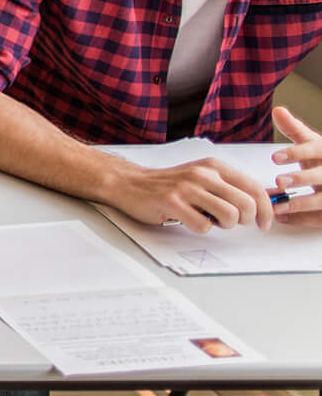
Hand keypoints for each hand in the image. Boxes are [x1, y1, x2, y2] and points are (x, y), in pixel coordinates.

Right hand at [97, 155, 274, 233]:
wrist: (129, 183)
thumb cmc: (169, 185)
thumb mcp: (202, 177)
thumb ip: (228, 187)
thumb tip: (261, 204)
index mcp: (214, 166)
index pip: (254, 188)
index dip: (266, 209)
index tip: (264, 223)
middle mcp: (203, 174)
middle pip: (246, 204)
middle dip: (245, 220)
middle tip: (232, 223)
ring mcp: (187, 187)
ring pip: (228, 216)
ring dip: (223, 225)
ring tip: (208, 220)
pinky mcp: (172, 202)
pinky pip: (202, 225)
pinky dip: (199, 228)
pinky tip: (188, 220)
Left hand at [271, 109, 321, 211]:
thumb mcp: (313, 143)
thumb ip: (294, 130)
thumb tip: (278, 110)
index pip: (316, 149)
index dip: (296, 153)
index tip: (274, 157)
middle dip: (302, 178)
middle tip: (279, 181)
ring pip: (321, 200)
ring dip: (299, 204)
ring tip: (274, 207)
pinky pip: (321, 218)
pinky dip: (302, 219)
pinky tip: (282, 218)